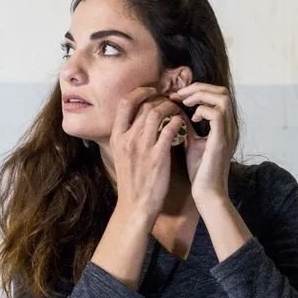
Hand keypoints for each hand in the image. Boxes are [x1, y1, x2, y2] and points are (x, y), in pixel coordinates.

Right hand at [110, 86, 187, 227]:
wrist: (135, 206)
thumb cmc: (131, 183)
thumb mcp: (120, 157)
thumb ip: (126, 138)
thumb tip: (135, 122)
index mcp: (116, 137)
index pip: (125, 103)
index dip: (139, 92)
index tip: (151, 91)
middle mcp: (127, 139)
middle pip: (144, 105)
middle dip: (159, 99)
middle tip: (170, 100)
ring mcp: (142, 147)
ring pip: (157, 113)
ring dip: (170, 108)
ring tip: (177, 110)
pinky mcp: (158, 156)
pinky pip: (170, 129)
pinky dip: (177, 121)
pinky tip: (181, 123)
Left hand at [170, 83, 236, 207]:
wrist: (207, 192)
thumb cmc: (200, 171)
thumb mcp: (192, 143)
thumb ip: (188, 126)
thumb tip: (177, 111)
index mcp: (225, 126)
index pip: (218, 95)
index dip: (198, 90)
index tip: (178, 96)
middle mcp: (230, 126)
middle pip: (222, 91)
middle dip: (199, 88)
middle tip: (179, 94)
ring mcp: (228, 132)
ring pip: (222, 98)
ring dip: (200, 95)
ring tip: (185, 102)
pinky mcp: (222, 140)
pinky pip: (217, 114)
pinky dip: (203, 110)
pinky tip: (192, 118)